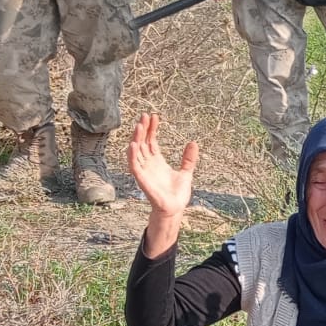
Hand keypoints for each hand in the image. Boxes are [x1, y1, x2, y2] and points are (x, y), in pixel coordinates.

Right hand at [127, 111, 198, 234]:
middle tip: (145, 116)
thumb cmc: (177, 194)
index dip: (152, 129)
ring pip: (137, 152)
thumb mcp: (186, 172)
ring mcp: (144, 171)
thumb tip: (193, 143)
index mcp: (157, 161)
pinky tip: (133, 144)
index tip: (154, 116)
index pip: (151, 141)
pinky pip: (134, 166)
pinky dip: (132, 156)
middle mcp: (148, 164)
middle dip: (143, 129)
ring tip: (139, 126)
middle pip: (142, 143)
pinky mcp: (142, 180)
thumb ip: (188, 158)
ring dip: (136, 139)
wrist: (174, 209)